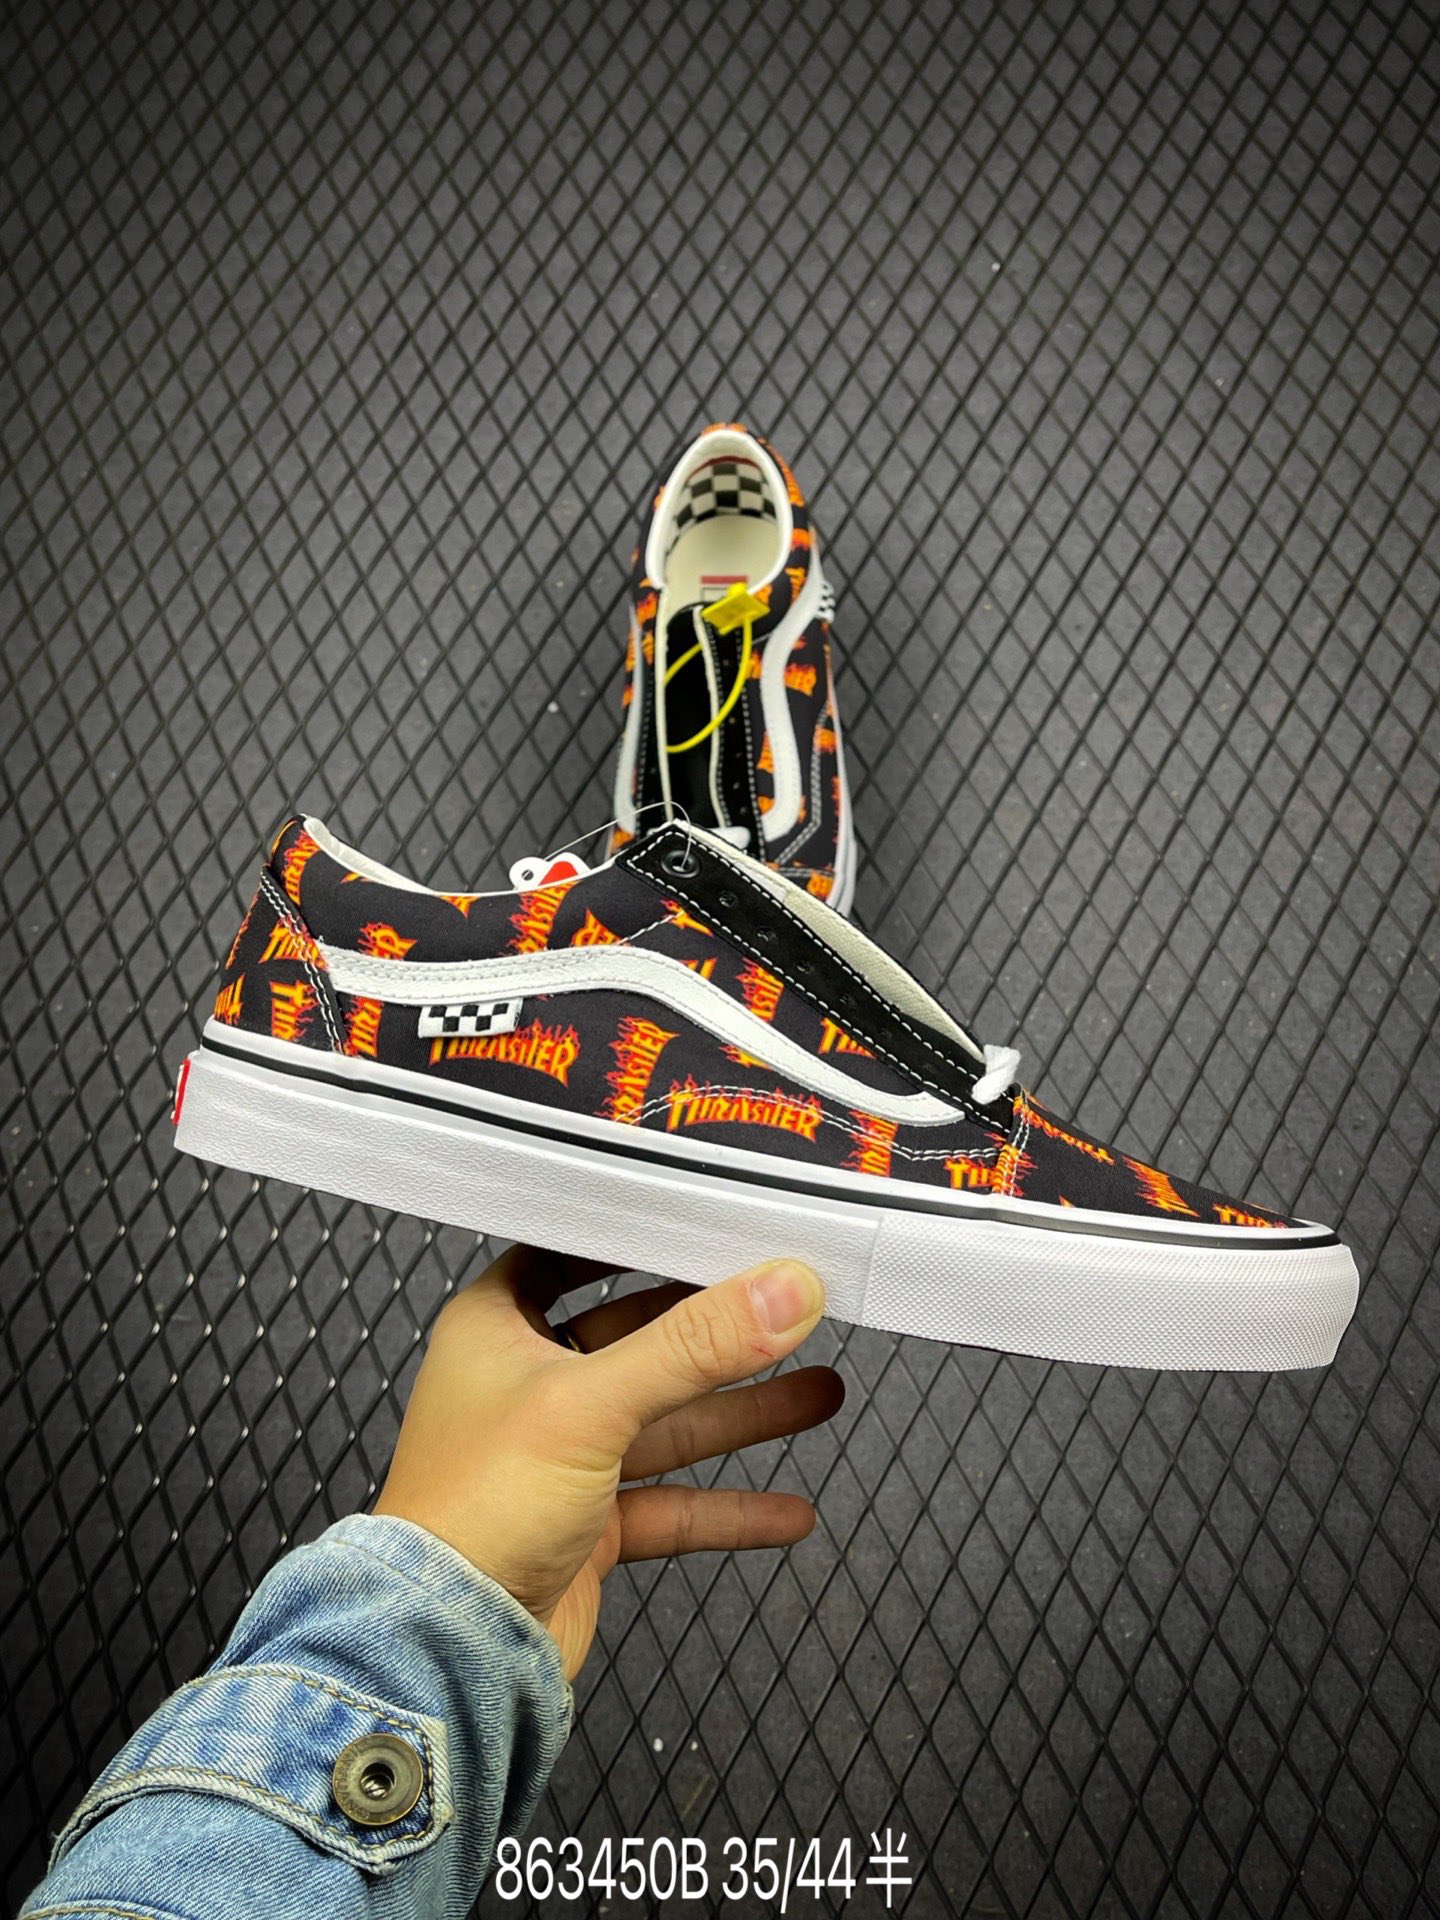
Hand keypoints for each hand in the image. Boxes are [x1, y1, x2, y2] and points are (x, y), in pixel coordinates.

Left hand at [374, 1246, 840, 1677]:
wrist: (444, 1652)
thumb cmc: (470, 1512)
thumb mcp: (591, 1403)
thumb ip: (695, 1344)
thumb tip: (784, 1289)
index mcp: (496, 1330)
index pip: (569, 1255)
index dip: (633, 1237)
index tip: (704, 1220)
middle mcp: (527, 1388)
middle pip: (639, 1340)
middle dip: (719, 1333)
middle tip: (790, 1309)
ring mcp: (560, 1461)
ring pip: (666, 1424)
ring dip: (740, 1414)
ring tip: (820, 1392)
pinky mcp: (587, 1528)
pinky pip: (672, 1505)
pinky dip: (729, 1506)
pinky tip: (788, 1510)